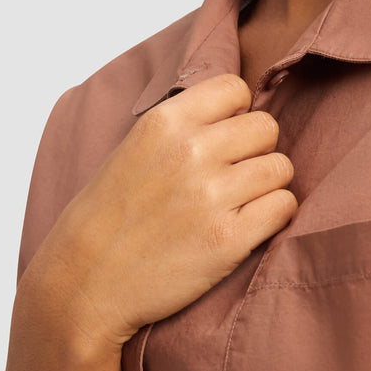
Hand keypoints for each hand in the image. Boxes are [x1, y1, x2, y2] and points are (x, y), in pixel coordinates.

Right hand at [22, 73, 297, 352]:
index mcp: (166, 122)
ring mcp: (212, 196)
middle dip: (256, 151)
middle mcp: (191, 152)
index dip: (238, 115)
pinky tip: (247, 226)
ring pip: (281, 168)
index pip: (236, 88)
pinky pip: (285, 206)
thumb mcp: (135, 147)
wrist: (86, 282)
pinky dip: (274, 216)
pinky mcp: (230, 238)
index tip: (225, 139)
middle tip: (233, 177)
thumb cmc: (111, 217)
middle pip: (267, 128)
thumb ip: (184, 126)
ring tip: (238, 204)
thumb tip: (240, 110)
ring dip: (268, 186)